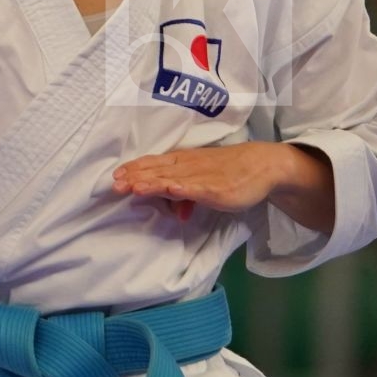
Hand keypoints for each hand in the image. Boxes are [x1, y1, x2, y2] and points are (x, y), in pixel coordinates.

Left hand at [111, 143, 289, 219]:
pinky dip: (183, 188)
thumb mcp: (203, 183)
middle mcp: (188, 166)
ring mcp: (201, 177)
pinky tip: (171, 189)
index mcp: (182, 162)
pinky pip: (197, 188)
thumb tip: (177, 214)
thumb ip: (186, 196)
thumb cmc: (229, 172)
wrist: (261, 165)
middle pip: (157, 171)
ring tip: (134, 187)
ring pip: (172, 179)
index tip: (115, 177)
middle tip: (115, 185)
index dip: (134, 169)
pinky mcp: (216, 188)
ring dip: (152, 182)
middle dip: (136, 177)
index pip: (153, 164)